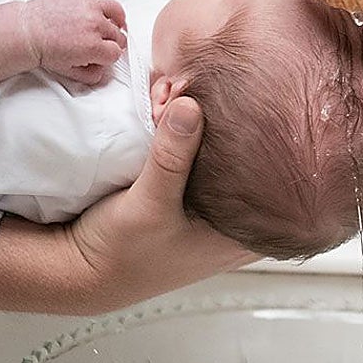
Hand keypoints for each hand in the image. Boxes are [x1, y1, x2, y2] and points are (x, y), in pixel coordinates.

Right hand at [0, 96, 256, 315]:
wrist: (80, 269)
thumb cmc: (123, 253)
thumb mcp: (149, 204)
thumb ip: (172, 157)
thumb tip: (191, 105)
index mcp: (243, 235)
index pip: (281, 185)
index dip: (278, 147)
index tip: (268, 110)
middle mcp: (234, 222)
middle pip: (254, 165)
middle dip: (239, 128)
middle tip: (228, 94)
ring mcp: (211, 210)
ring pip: (224, 158)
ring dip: (210, 128)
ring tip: (198, 95)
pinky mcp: (187, 196)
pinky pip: (199, 158)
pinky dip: (190, 136)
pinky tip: (180, 110)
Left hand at [21, 0, 125, 85]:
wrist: (26, 32)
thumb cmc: (44, 50)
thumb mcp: (70, 72)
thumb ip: (92, 75)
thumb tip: (104, 71)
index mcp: (93, 46)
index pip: (116, 52)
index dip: (110, 56)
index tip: (104, 55)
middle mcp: (94, 24)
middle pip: (118, 34)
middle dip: (111, 41)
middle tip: (103, 43)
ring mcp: (88, 5)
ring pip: (117, 11)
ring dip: (116, 20)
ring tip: (112, 24)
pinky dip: (94, 6)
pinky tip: (88, 13)